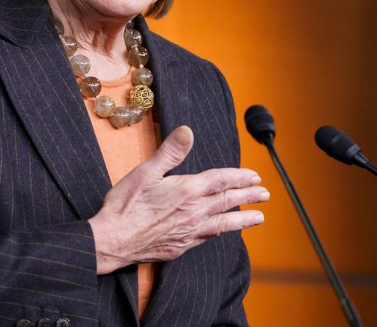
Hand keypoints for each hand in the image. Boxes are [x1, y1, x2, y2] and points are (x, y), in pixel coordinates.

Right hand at [88, 125, 267, 273]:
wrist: (112, 240)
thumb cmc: (124, 205)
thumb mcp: (145, 172)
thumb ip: (170, 152)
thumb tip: (187, 131)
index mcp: (186, 190)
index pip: (220, 180)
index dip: (239, 176)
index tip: (254, 175)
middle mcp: (193, 211)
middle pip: (227, 201)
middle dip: (248, 195)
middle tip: (264, 193)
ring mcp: (190, 231)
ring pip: (225, 223)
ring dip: (244, 218)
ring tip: (259, 217)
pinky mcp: (182, 246)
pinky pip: (210, 237)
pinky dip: (223, 232)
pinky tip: (225, 232)